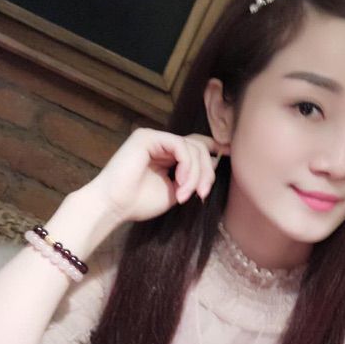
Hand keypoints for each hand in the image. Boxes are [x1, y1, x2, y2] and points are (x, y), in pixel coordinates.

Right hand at [80, 128, 228, 223]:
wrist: (115, 206)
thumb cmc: (140, 203)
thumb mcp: (176, 191)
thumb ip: (192, 178)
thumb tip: (214, 167)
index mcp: (168, 155)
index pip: (197, 145)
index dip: (214, 148)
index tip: (229, 153)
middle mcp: (162, 144)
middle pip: (199, 148)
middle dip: (207, 172)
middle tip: (201, 195)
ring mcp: (155, 138)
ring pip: (192, 148)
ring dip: (195, 175)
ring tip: (185, 195)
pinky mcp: (148, 136)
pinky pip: (180, 145)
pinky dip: (186, 166)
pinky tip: (180, 182)